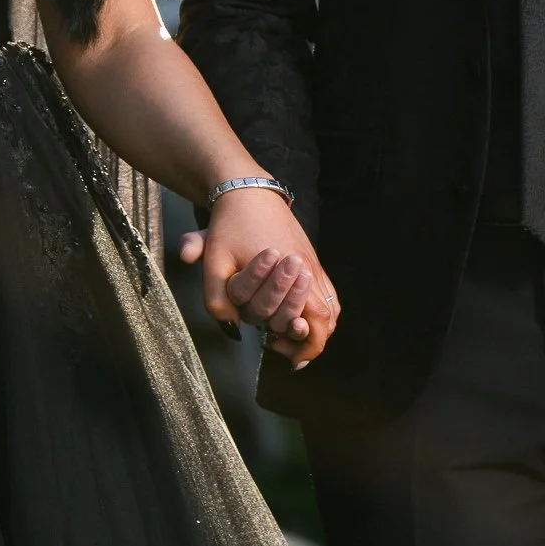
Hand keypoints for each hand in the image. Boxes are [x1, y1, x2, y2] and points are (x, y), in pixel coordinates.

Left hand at [176, 185, 338, 368]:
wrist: (249, 191)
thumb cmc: (230, 225)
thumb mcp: (214, 259)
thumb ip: (217, 296)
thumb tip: (229, 323)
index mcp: (288, 270)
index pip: (309, 317)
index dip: (301, 343)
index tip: (285, 354)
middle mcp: (308, 269)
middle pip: (324, 317)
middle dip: (303, 338)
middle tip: (281, 348)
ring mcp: (314, 264)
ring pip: (331, 308)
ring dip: (317, 330)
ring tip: (295, 344)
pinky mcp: (313, 260)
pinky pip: (328, 295)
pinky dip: (320, 315)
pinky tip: (302, 323)